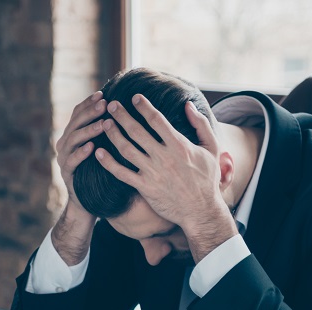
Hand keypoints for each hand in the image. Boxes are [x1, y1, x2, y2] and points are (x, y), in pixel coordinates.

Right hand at [51, 91, 105, 264]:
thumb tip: (123, 109)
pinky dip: (81, 153)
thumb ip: (106, 131)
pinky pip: (72, 161)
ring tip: (102, 123)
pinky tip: (92, 147)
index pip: (78, 113)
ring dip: (88, 129)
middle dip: (90, 112)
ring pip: (73, 139)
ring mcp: (63, 159)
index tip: (103, 93)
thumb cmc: (100, 173)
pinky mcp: (67, 175)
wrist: (88, 203)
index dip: (89, 103)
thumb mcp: (103, 149)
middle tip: (104, 103)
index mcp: (73, 135)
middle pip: (75, 122)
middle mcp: (65, 144)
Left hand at [95, 95, 236, 261]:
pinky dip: (109, 163)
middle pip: (137, 131)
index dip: (144, 106)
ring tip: (104, 123)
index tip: (134, 97)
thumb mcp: (212, 148)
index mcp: (179, 145)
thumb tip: (188, 104)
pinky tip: (99, 153)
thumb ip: (201, 124)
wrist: (201, 210)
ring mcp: (152, 172)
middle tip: (111, 104)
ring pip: (126, 149)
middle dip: (122, 115)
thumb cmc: (207, 179)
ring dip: (113, 134)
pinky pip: (122, 173)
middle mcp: (163, 156)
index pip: (157, 120)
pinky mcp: (144, 187)